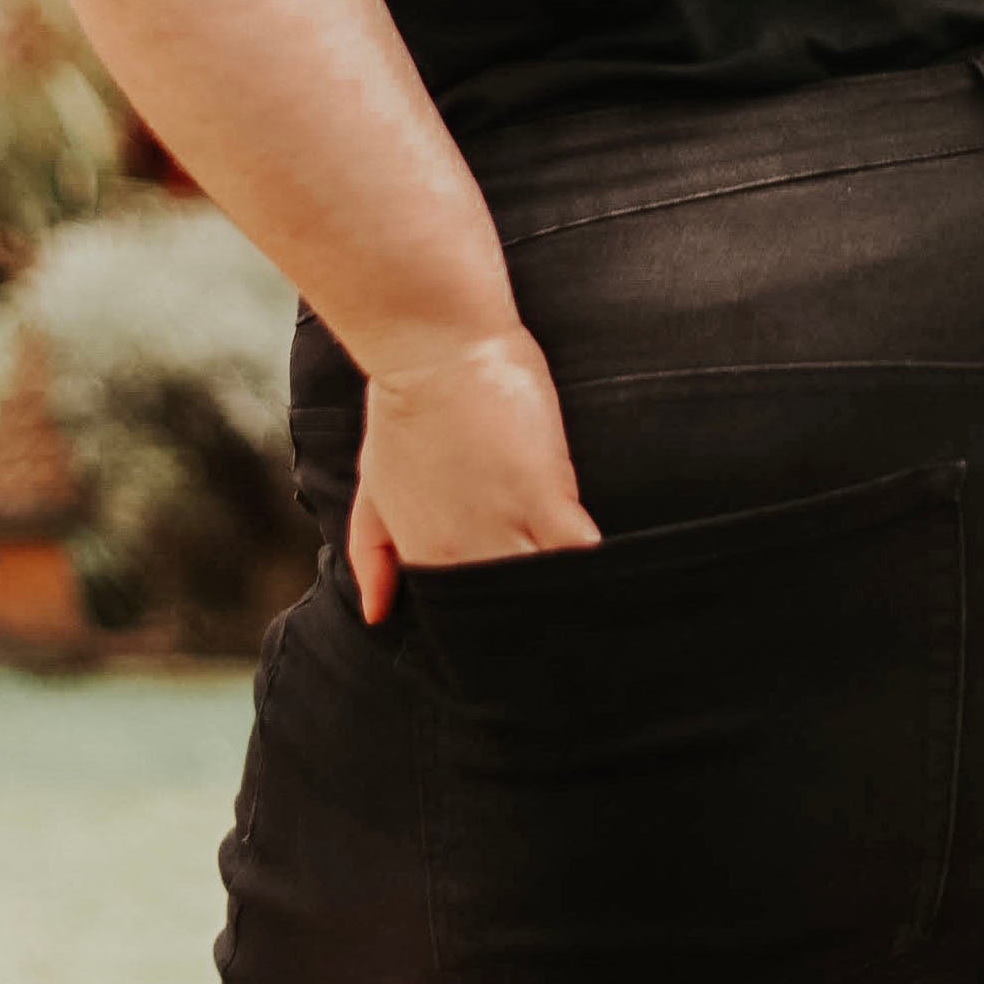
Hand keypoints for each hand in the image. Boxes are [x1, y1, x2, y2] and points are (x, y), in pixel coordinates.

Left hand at [346, 323, 601, 623]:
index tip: (516, 636)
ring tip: (593, 608)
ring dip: (568, 598)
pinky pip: (579, 551)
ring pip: (546, 589)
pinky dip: (595, 564)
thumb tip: (375, 612)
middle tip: (562, 634)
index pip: (466, 619)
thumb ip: (372, 553)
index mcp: (428, 557)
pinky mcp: (546, 494)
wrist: (433, 348)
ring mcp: (507, 527)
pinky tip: (612, 570)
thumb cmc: (404, 407)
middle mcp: (465, 555)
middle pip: (511, 615)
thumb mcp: (375, 487)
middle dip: (535, 626)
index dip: (494, 631)